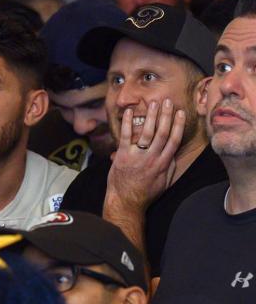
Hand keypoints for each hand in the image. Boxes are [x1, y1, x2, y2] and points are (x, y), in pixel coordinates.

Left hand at [103, 98, 184, 250]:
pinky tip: (128, 112)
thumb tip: (173, 153)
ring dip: (151, 116)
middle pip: (162, 132)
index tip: (181, 113)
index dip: (178, 125)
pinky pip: (125, 136)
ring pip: (146, 132)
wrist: (126, 202)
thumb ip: (170, 167)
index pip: (174, 140)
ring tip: (153, 103)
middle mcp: (152, 158)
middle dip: (166, 115)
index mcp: (163, 164)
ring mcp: (137, 156)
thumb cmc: (145, 194)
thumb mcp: (164, 183)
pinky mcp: (123, 156)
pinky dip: (127, 123)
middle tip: (167, 101)